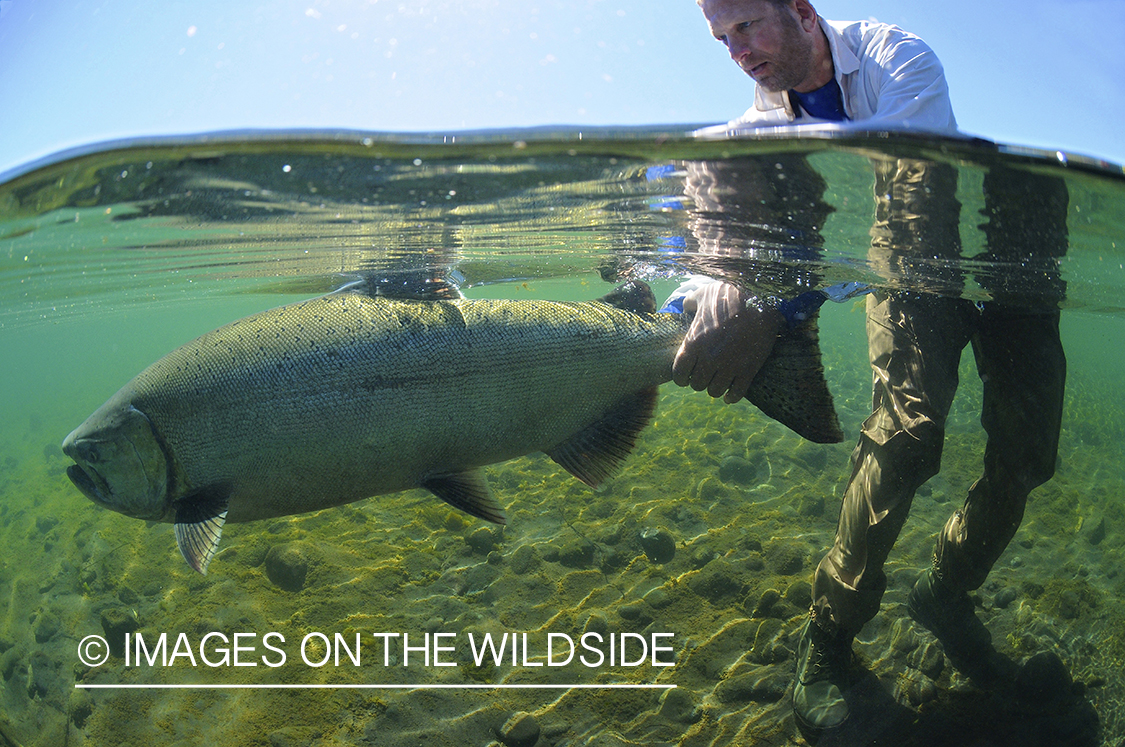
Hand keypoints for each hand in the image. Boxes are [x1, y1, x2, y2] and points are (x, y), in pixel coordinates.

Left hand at [672, 281, 783, 403]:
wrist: (762, 299)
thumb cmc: (730, 294)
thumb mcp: (704, 293)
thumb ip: (689, 303)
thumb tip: (685, 307)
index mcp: (695, 342)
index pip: (679, 374)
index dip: (681, 377)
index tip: (686, 375)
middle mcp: (710, 358)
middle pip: (697, 385)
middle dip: (699, 381)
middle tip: (705, 375)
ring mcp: (730, 366)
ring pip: (714, 392)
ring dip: (715, 388)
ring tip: (717, 381)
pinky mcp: (748, 370)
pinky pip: (736, 394)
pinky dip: (731, 397)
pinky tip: (729, 395)